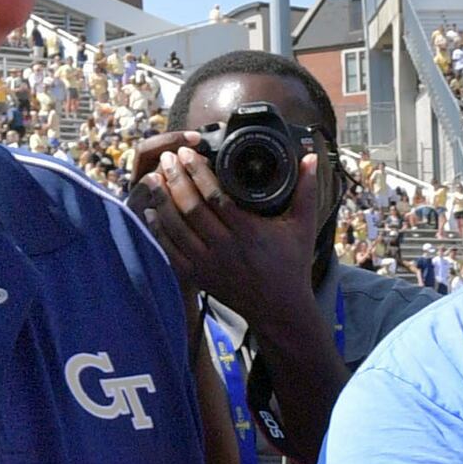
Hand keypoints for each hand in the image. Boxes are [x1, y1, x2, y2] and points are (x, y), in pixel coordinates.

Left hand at [130, 133, 326, 326]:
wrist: (280, 310)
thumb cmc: (292, 266)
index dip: (197, 172)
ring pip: (176, 228)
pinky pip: (171, 251)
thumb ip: (307, 191)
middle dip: (175, 179)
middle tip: (166, 158)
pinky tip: (150, 211)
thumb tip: (312, 159)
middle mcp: (226, 248)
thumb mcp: (303, 227)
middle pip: (191, 209)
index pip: (215, 196)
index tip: (186, 153)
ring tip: (154, 178)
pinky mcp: (199, 277)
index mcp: (249, 232)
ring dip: (162, 201)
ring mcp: (209, 265)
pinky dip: (158, 230)